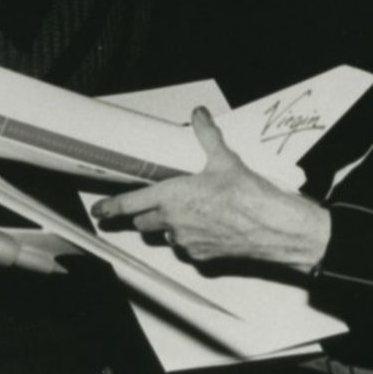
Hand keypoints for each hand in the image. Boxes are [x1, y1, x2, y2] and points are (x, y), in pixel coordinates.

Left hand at [91, 107, 331, 269]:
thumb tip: (199, 116)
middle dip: (146, 215)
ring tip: (192, 214)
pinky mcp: (202, 258)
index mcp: (171, 198)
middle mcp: (173, 223)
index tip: (99, 210)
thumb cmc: (249, 197)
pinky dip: (191, 240)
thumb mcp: (224, 159)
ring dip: (170, 227)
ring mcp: (186, 244)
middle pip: (144, 223)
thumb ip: (206, 135)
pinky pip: (187, 250)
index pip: (129, 204)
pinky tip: (209, 228)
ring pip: (166, 237)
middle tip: (159, 204)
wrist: (273, 228)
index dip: (110, 207)